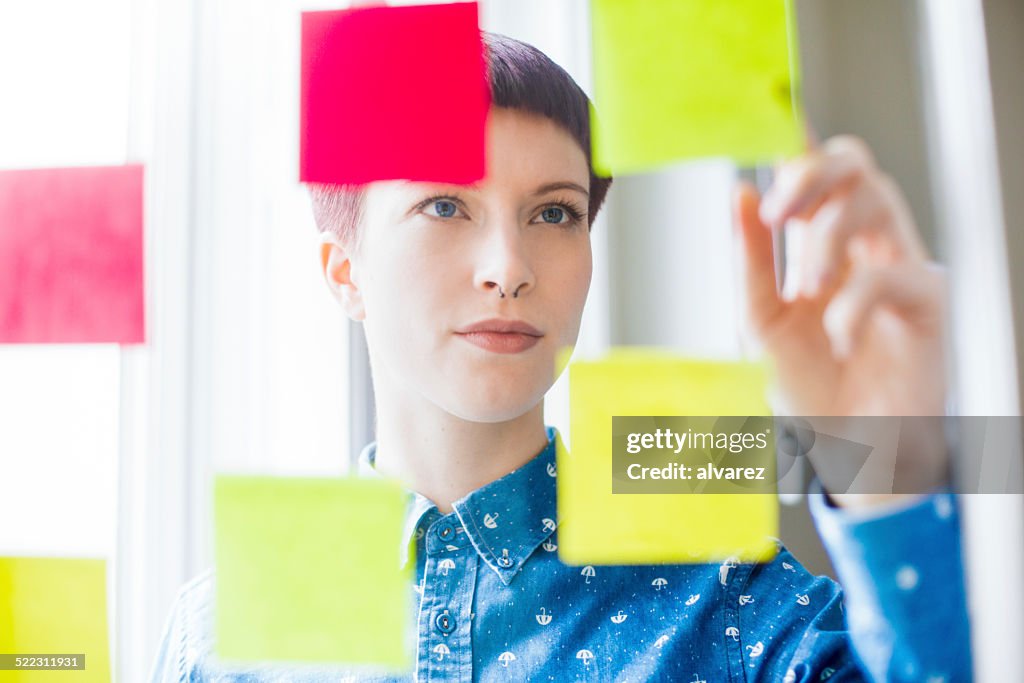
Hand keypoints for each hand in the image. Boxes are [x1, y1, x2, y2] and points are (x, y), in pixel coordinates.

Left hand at [733, 135, 948, 505]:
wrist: (848, 452)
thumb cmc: (809, 386)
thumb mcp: (762, 322)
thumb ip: (752, 260)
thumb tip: (740, 194)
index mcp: (819, 243)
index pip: (813, 174)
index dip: (796, 138)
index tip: (770, 112)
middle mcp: (862, 242)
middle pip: (852, 161)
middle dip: (809, 173)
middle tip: (774, 210)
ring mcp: (899, 264)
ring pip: (876, 197)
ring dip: (827, 236)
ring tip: (804, 289)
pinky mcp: (928, 300)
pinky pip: (891, 275)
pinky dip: (853, 306)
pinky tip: (841, 340)